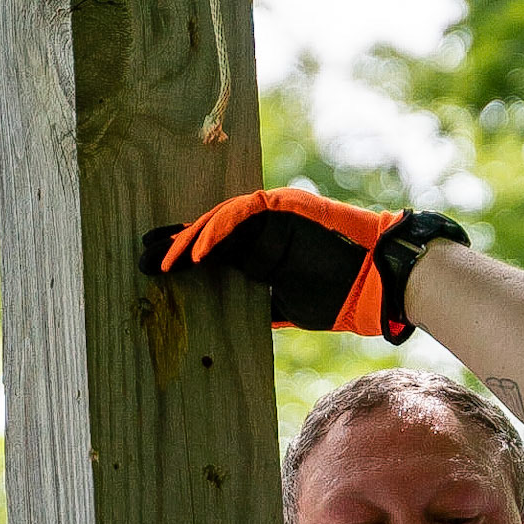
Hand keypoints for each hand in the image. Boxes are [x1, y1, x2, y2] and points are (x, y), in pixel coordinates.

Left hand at [140, 187, 467, 343]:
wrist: (381, 281)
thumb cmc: (342, 296)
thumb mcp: (290, 304)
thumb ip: (262, 303)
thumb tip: (231, 319)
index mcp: (266, 246)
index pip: (218, 249)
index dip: (186, 256)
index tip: (157, 271)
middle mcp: (267, 225)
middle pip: (212, 230)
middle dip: (175, 245)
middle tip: (142, 260)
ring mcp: (276, 212)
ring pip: (221, 218)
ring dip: (191, 239)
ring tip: (166, 262)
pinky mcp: (286, 205)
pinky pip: (242, 212)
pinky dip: (218, 229)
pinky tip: (198, 251)